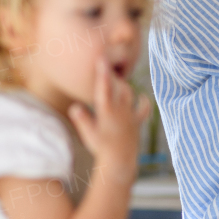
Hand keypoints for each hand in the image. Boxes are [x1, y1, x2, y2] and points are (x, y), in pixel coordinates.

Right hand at [68, 59, 150, 175]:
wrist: (119, 161)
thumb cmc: (100, 148)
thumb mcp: (88, 134)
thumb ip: (82, 120)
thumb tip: (74, 107)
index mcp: (106, 111)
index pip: (103, 88)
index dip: (102, 72)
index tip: (102, 58)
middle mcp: (120, 110)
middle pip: (119, 86)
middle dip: (114, 76)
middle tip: (109, 65)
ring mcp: (130, 115)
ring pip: (129, 93)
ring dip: (123, 86)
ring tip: (117, 81)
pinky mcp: (137, 122)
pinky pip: (144, 109)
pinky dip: (143, 102)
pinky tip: (142, 97)